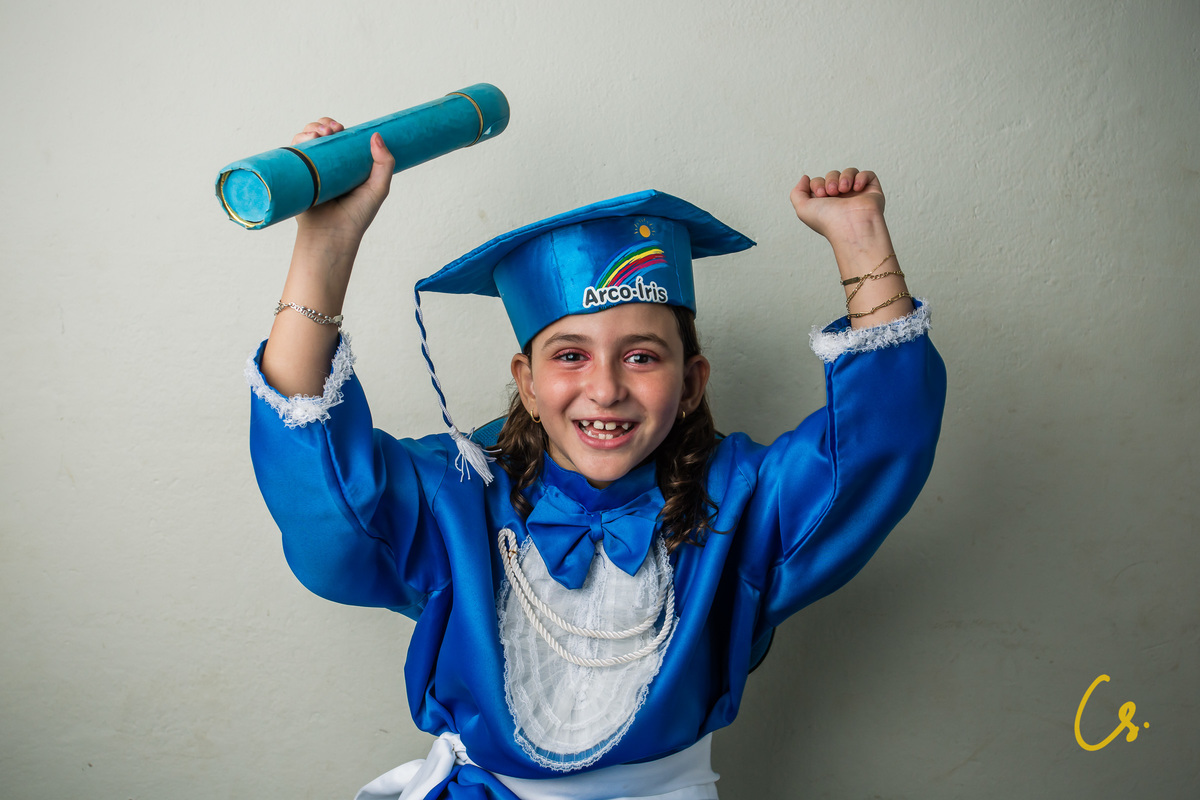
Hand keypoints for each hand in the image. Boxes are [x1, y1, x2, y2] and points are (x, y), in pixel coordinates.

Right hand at [291, 118, 395, 244]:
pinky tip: (303, 140)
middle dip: (322, 125)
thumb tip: (376, 135)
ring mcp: (310, 171)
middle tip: (331, 130)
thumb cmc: (357, 216)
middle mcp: (326, 166)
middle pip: (320, 135)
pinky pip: (291, 156)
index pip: (339, 138)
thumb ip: (385, 164)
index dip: (337, 127)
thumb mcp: (378, 188)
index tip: (341, 128)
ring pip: (305, 142)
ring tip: (318, 135)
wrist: (332, 235)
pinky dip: (295, 143)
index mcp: (345, 165)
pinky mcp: (296, 178)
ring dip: (309, 130)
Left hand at [789, 168, 885, 245]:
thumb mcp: (802, 209)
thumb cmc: (827, 221)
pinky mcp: (872, 192)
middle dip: (830, 180)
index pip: (819, 182)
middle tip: (832, 193)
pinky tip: (857, 188)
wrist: (850, 226)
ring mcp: (857, 195)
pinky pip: (867, 174)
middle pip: (833, 175)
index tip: (820, 194)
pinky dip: (861, 177)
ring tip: (844, 190)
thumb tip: (805, 178)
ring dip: (844, 177)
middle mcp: (841, 199)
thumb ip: (797, 192)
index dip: (817, 183)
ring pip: (849, 172)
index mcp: (826, 203)